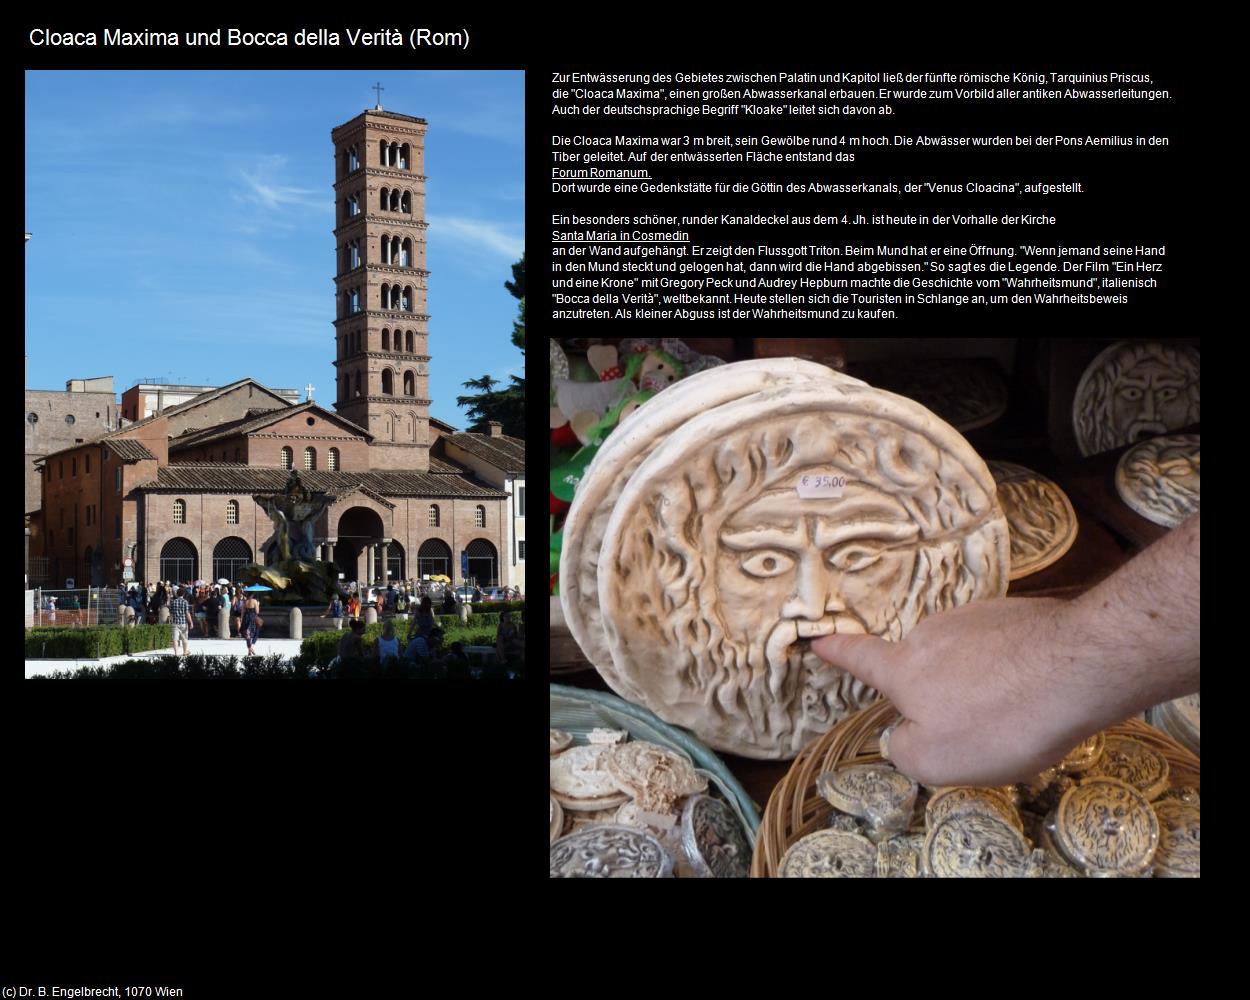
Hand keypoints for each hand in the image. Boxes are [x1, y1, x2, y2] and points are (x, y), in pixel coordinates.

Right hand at [812, 598, 1096, 785]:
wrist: (1079, 667)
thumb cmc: (999, 719)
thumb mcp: (936, 760)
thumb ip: (906, 751)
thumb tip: (905, 736)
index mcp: (904, 669)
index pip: (859, 658)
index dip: (837, 653)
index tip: (817, 640)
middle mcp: (932, 634)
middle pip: (923, 665)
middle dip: (937, 691)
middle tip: (972, 726)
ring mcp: (976, 618)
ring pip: (966, 657)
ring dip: (979, 682)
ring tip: (1015, 713)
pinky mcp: (1018, 613)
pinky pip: (1004, 647)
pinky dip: (1013, 669)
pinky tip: (1038, 691)